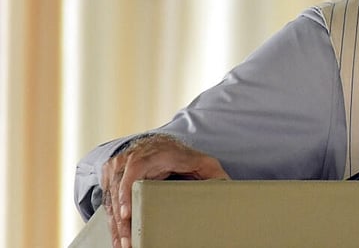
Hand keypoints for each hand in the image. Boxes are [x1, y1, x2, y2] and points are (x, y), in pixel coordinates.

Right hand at [101, 134, 229, 247]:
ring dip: (116, 227)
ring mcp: (115, 170)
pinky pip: (107, 205)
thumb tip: (227, 186)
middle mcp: (128, 160)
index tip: (126, 214)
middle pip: (118, 193)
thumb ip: (212, 173)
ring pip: (110, 202)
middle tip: (129, 242)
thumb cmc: (178, 155)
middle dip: (122, 221)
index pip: (133, 171)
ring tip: (124, 246)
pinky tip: (119, 240)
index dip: (126, 193)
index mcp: (149, 154)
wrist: (156, 143)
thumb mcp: (199, 161)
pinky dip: (113, 224)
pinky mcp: (109, 180)